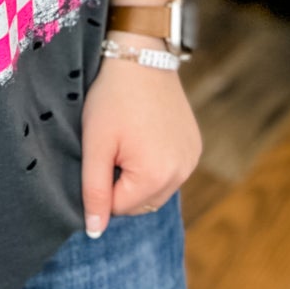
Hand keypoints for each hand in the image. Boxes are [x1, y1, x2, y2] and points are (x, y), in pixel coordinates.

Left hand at [81, 38, 201, 237]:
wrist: (141, 56)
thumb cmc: (112, 98)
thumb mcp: (95, 144)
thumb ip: (94, 191)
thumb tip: (94, 232)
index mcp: (156, 176)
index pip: (118, 208)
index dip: (101, 184)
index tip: (102, 152)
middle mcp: (182, 173)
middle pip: (140, 203)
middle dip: (121, 184)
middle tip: (113, 145)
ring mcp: (191, 160)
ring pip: (155, 190)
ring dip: (138, 176)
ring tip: (129, 139)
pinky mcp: (194, 147)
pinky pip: (170, 172)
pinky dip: (155, 164)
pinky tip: (145, 135)